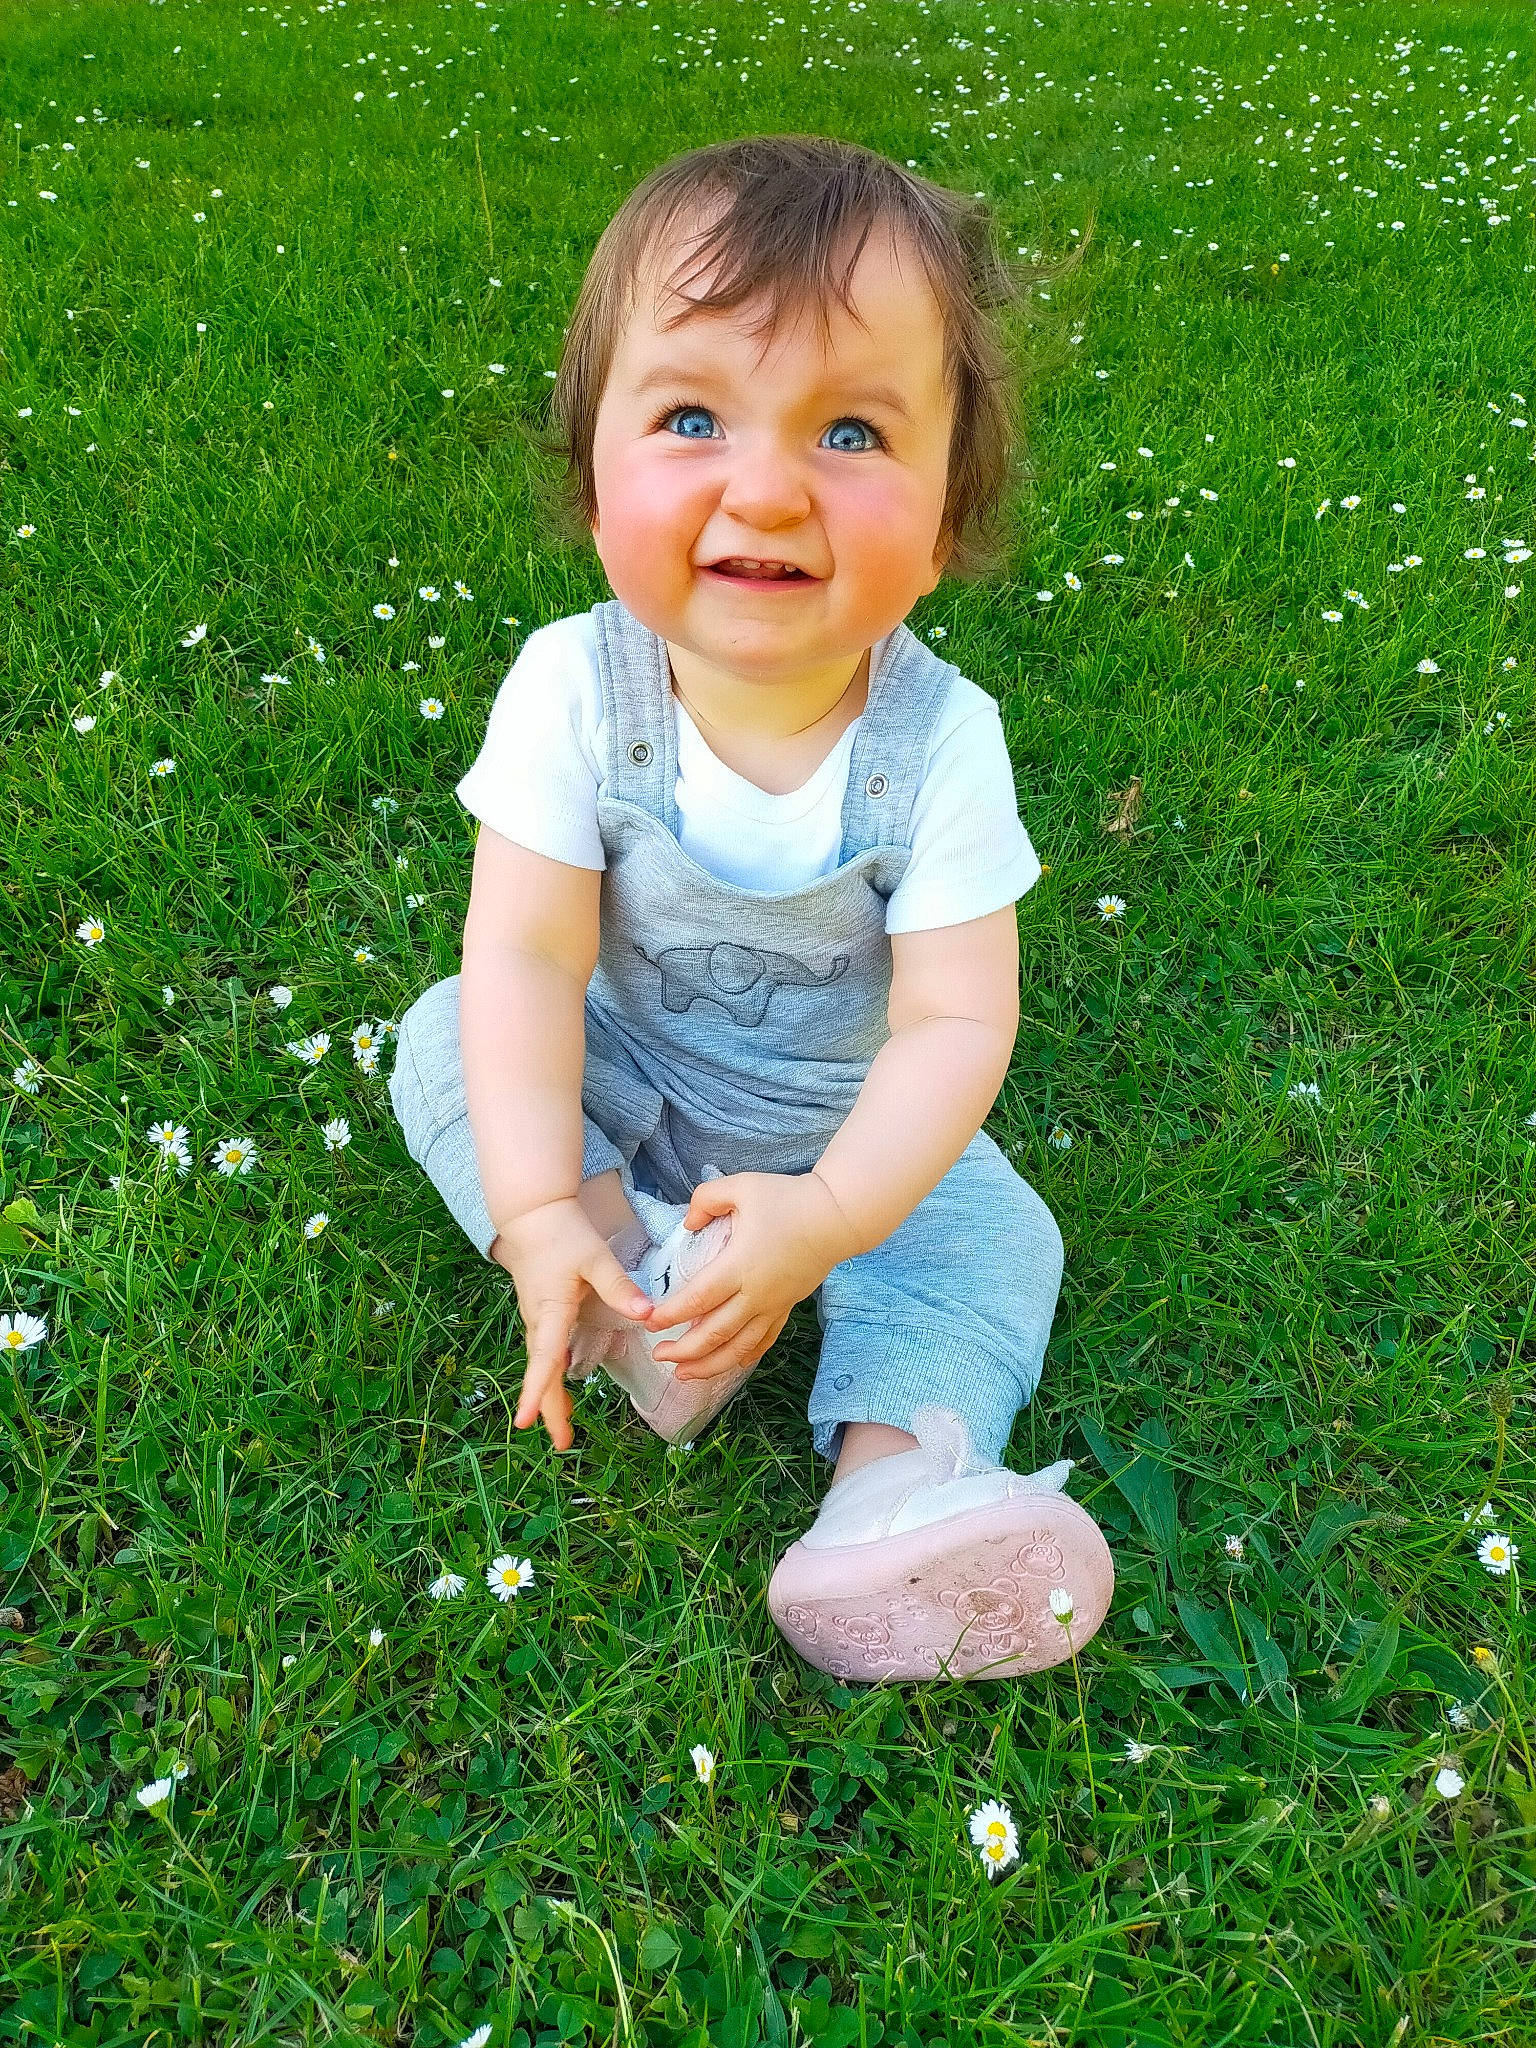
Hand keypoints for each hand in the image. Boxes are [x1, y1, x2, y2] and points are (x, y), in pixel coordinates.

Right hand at [498, 1197, 653, 1450]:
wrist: (533, 1213)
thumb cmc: (563, 1233)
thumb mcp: (595, 1257)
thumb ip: (620, 1286)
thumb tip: (647, 1314)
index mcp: (551, 1310)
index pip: (543, 1358)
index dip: (536, 1391)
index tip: (527, 1422)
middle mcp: (539, 1320)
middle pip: (542, 1372)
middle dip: (548, 1408)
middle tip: (562, 1444)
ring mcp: (536, 1318)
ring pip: (542, 1364)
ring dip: (550, 1395)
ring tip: (565, 1427)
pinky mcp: (540, 1313)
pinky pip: (544, 1353)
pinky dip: (550, 1376)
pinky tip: (563, 1390)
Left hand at [646, 1170, 860, 1381]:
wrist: (837, 1216)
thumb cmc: (789, 1198)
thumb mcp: (741, 1186)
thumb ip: (706, 1199)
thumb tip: (687, 1223)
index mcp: (739, 1265)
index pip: (698, 1298)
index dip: (671, 1315)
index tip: (650, 1322)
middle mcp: (755, 1293)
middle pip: (714, 1334)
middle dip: (683, 1351)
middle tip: (658, 1354)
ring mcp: (773, 1305)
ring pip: (738, 1348)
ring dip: (709, 1365)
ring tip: (683, 1374)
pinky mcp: (787, 1307)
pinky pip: (763, 1341)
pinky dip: (744, 1357)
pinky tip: (728, 1365)